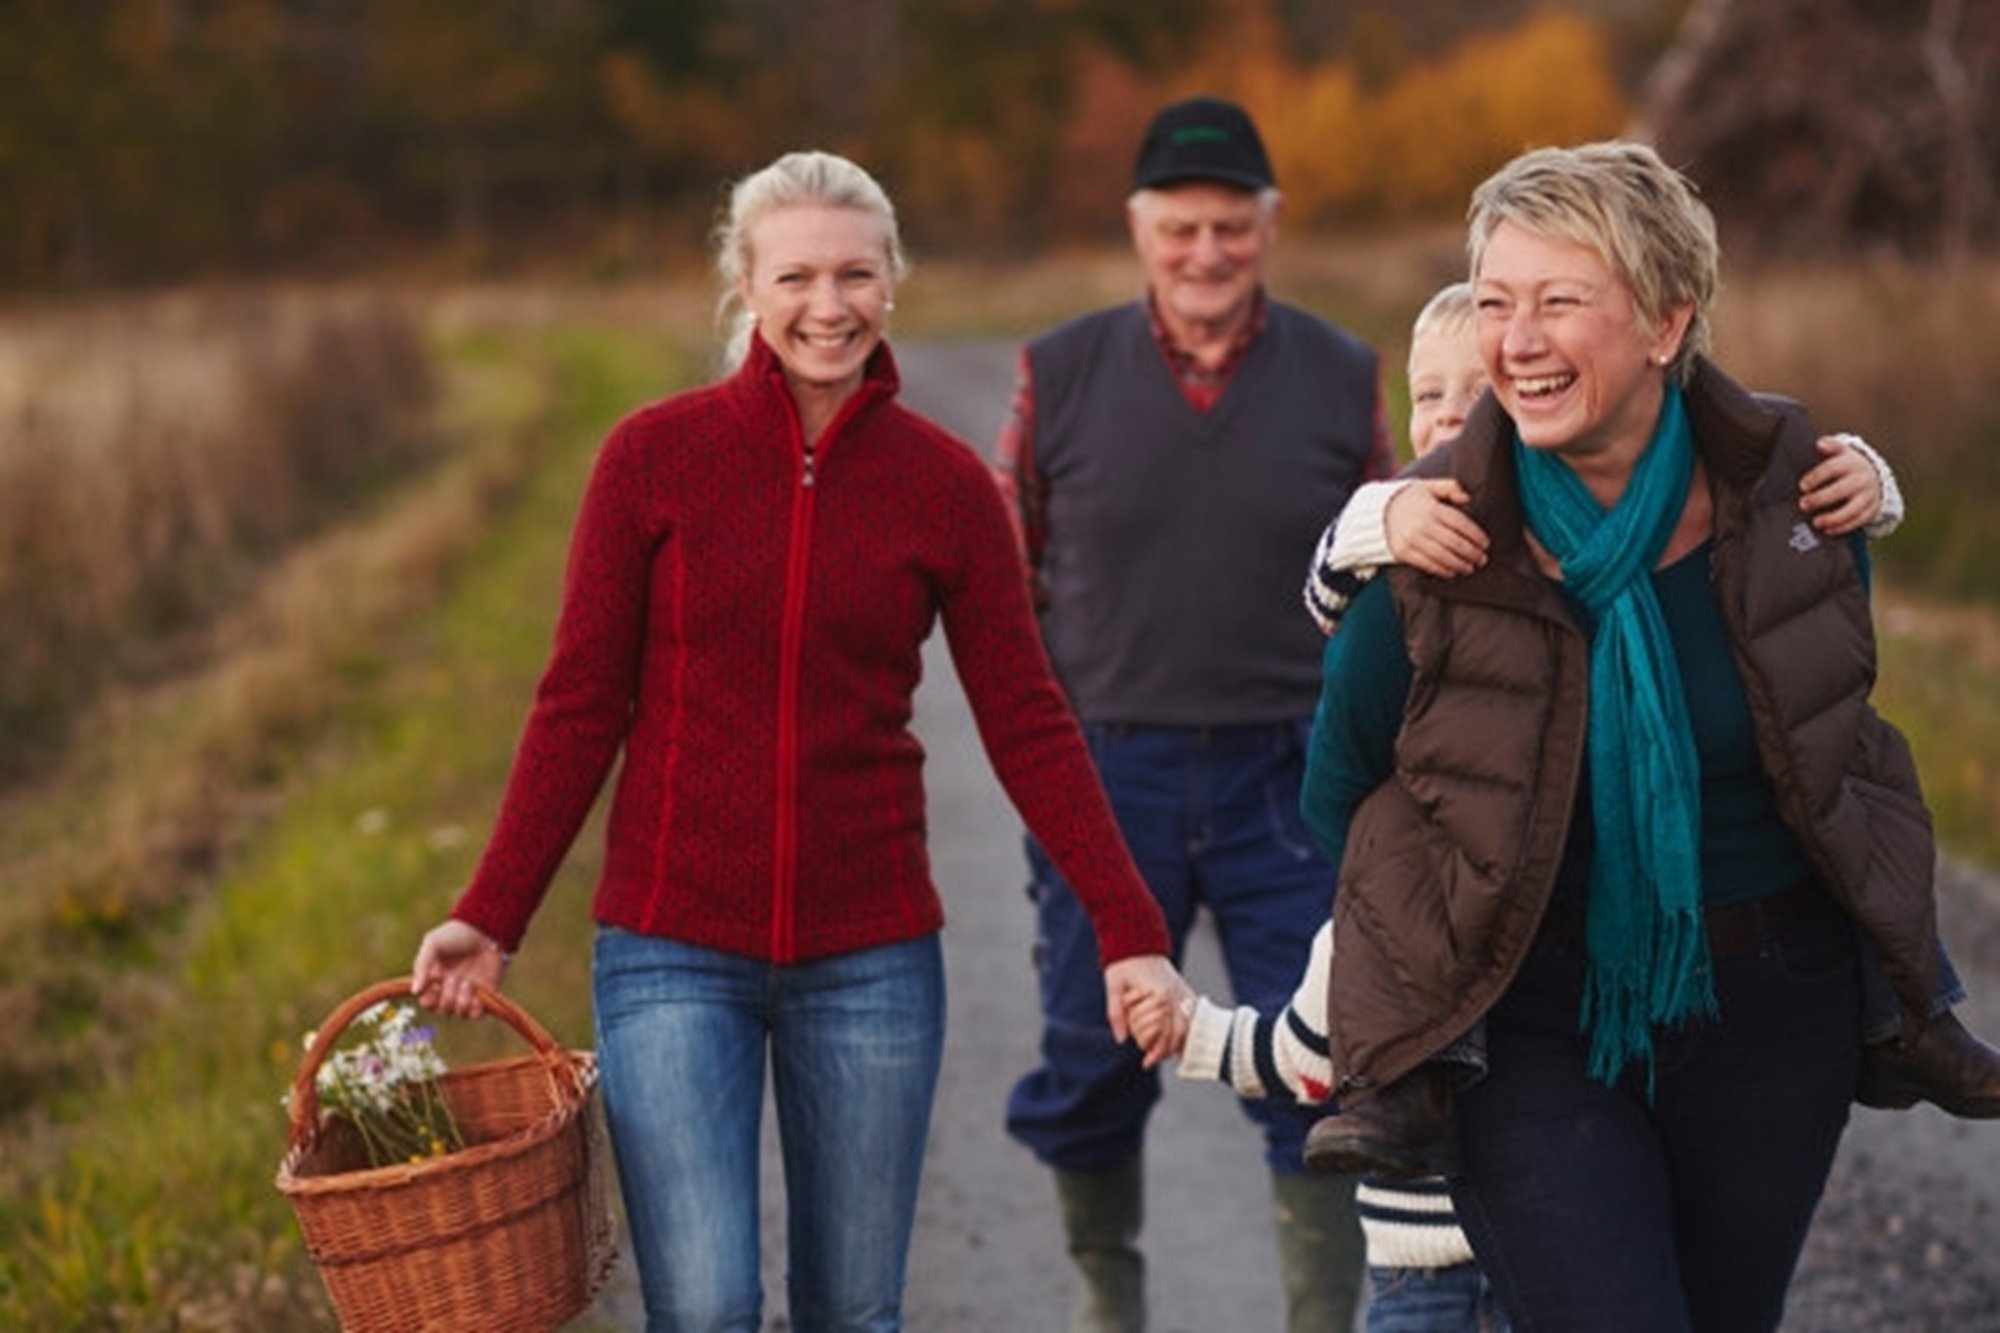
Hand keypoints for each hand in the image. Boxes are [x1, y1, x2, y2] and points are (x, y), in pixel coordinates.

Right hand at [411, 918, 506, 1018]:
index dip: (429, 999)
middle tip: (453, 977)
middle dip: (446, 997)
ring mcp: (468, 992)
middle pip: (442, 1010)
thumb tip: (415, 991)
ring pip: (459, 1013)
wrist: (485, 928)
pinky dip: (475, 1008)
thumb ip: (421, 966)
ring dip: (461, 1000)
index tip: (434, 985)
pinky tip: (476, 994)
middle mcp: (451, 989)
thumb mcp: (432, 944)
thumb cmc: (456, 934)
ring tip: (467, 982)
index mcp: (435, 980)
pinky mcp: (485, 994)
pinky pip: (476, 1014)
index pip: (427, 1002)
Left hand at [1104, 954, 1192, 1069]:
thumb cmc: (1123, 964)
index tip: (1146, 1063)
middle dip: (1168, 1051)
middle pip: (1180, 1034)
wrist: (1136, 941)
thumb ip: (1116, 1013)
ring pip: (1189, 1025)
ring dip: (1181, 1042)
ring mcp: (1181, 992)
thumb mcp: (1113, 987)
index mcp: (1159, 996)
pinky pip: (1193, 1013)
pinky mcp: (1183, 988)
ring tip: (1168, 1054)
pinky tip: (1184, 1038)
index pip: (1163, 1033)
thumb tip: (1121, 1040)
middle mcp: (1174, 996)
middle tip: (1153, 1060)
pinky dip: (1190, 1027)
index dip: (1155, 1052)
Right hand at [1385, 479, 1487, 576]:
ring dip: (1459, 564)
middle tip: (1482, 559)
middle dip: (1471, 553)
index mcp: (1432, 508)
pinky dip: (1442, 570)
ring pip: (1442, 556)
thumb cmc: (1411, 500)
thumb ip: (1450, 487)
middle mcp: (1421, 524)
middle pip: (1454, 542)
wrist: (1379, 512)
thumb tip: (1467, 497)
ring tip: (1470, 568)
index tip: (1485, 544)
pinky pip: (1426, 564)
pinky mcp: (1402, 552)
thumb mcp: (1429, 487)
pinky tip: (1452, 572)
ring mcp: (1411, 539)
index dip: (1476, 535)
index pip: (1460, 523)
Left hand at [1798, 435, 1880, 535]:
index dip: (1817, 477)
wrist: (1873, 474)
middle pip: (1841, 489)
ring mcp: (1868, 494)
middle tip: (1803, 504)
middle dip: (1820, 498)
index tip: (1802, 485)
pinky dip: (1843, 527)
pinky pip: (1858, 521)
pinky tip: (1828, 530)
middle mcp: (1861, 478)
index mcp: (1850, 462)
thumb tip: (1819, 444)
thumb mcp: (1839, 453)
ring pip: (1852, 509)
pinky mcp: (1871, 509)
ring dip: (1833, 518)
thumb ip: (1829, 447)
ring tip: (1816, 522)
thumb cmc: (1845, 465)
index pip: (1832, 467)